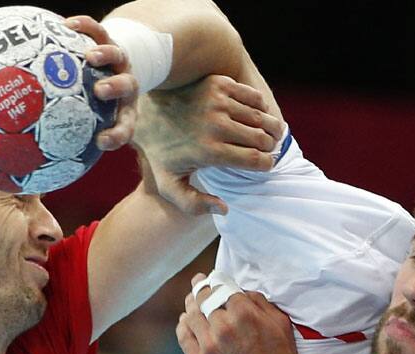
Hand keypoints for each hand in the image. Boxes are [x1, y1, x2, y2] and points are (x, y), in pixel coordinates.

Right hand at [65, 16, 138, 150]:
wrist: (112, 65)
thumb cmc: (89, 104)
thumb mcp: (82, 122)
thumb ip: (62, 138)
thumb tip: (28, 159)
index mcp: (122, 111)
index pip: (123, 127)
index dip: (116, 135)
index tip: (101, 141)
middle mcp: (124, 87)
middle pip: (127, 86)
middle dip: (114, 89)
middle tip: (99, 91)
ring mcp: (118, 61)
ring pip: (116, 55)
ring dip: (105, 55)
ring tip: (89, 55)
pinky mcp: (109, 39)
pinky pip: (98, 30)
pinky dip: (86, 26)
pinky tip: (67, 24)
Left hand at [134, 75, 284, 214]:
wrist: (143, 113)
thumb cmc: (160, 153)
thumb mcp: (169, 185)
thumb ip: (194, 205)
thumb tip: (224, 208)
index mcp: (209, 151)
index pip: (255, 159)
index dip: (266, 164)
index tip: (265, 165)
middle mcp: (216, 124)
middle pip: (262, 138)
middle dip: (270, 147)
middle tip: (268, 150)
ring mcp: (218, 101)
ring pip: (261, 116)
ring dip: (269, 127)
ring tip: (267, 134)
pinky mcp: (218, 84)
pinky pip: (253, 97)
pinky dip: (260, 107)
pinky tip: (255, 116)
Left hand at [177, 273, 299, 353]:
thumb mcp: (281, 325)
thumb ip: (261, 303)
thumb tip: (241, 292)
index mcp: (245, 314)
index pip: (223, 287)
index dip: (217, 280)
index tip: (214, 278)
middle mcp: (223, 326)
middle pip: (204, 298)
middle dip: (201, 288)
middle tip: (199, 282)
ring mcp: (208, 345)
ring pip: (191, 314)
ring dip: (191, 304)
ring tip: (192, 299)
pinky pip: (183, 336)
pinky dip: (183, 325)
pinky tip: (186, 321)